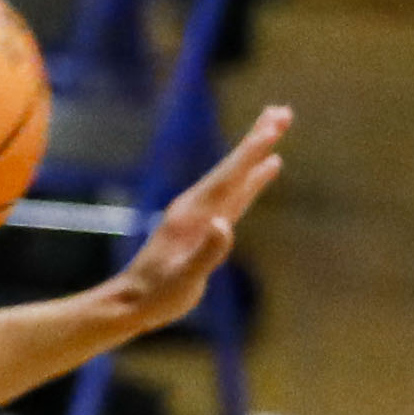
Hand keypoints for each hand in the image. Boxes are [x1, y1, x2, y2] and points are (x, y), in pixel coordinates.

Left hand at [103, 106, 289, 335]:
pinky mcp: (200, 223)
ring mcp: (197, 213)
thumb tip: (224, 223)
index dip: (251, 154)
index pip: (228, 178)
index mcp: (193, 216)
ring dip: (254, 152)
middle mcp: (194, 207)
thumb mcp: (185, 280)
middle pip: (232, 167)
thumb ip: (206, 253)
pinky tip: (263, 171)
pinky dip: (250, 178)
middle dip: (257, 140)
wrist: (129, 303)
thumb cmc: (157, 296)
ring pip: (233, 176)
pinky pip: (232, 194)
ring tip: (276, 128)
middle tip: (283, 111)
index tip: (273, 129)